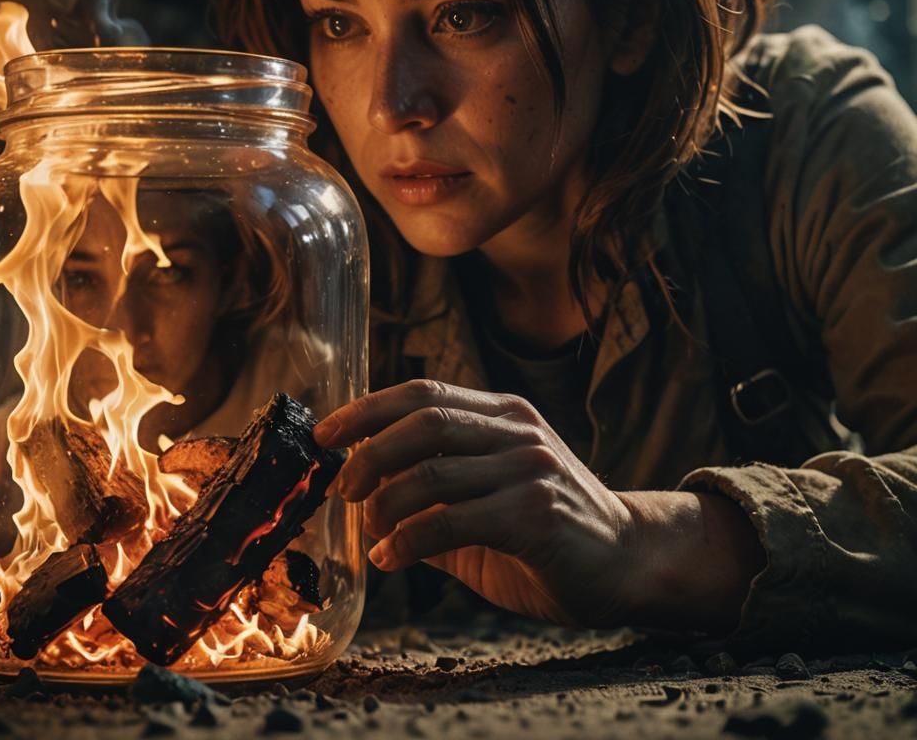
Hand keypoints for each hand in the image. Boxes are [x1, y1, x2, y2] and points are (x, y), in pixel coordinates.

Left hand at [313, 380, 637, 625]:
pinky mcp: (537, 516)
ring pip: (434, 470)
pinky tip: (390, 558)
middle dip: (369, 452)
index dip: (367, 409)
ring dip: (384, 501)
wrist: (628, 561)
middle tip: (340, 488)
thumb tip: (361, 499)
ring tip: (367, 529)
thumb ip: (432, 495)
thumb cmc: (548, 533)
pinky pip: (454, 521)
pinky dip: (410, 540)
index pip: (423, 393)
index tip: (325, 434)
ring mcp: (530, 470)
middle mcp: (517, 431)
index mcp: (503, 415)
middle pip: (424, 420)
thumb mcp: (486, 501)